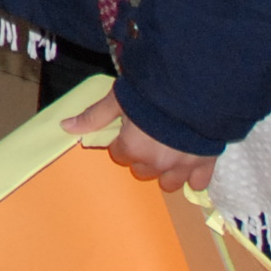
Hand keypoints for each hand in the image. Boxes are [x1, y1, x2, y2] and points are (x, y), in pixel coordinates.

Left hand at [62, 87, 216, 192]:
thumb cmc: (150, 92)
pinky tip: (192, 166)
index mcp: (133, 149)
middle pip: (143, 170)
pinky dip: (195, 177)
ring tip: (168, 155)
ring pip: (170, 182)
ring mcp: (182, 166)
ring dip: (166, 172)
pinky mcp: (205, 163)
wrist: (192, 88)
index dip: (123, 143)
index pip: (120, 155)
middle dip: (143, 158)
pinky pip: (199, 182)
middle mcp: (156, 163)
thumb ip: (94, 116)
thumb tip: (65, 126)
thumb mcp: (117, 100)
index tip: (128, 132)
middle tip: (149, 140)